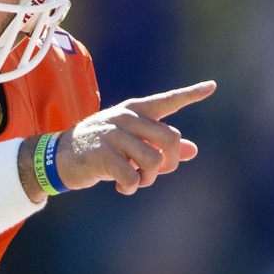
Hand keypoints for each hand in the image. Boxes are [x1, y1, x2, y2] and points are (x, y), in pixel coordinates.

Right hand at [53, 81, 215, 195]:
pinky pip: (132, 176)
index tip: (212, 86)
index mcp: (135, 111)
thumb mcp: (132, 144)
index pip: (167, 101)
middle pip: (170, 139)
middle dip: (169, 163)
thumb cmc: (102, 149)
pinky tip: (122, 187)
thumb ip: (160, 145)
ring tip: (135, 180)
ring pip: (154, 161)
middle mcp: (126, 117)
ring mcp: (113, 134)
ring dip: (148, 178)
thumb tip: (193, 150)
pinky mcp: (102, 154)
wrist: (61, 157)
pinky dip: (131, 187)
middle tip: (154, 174)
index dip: (191, 94)